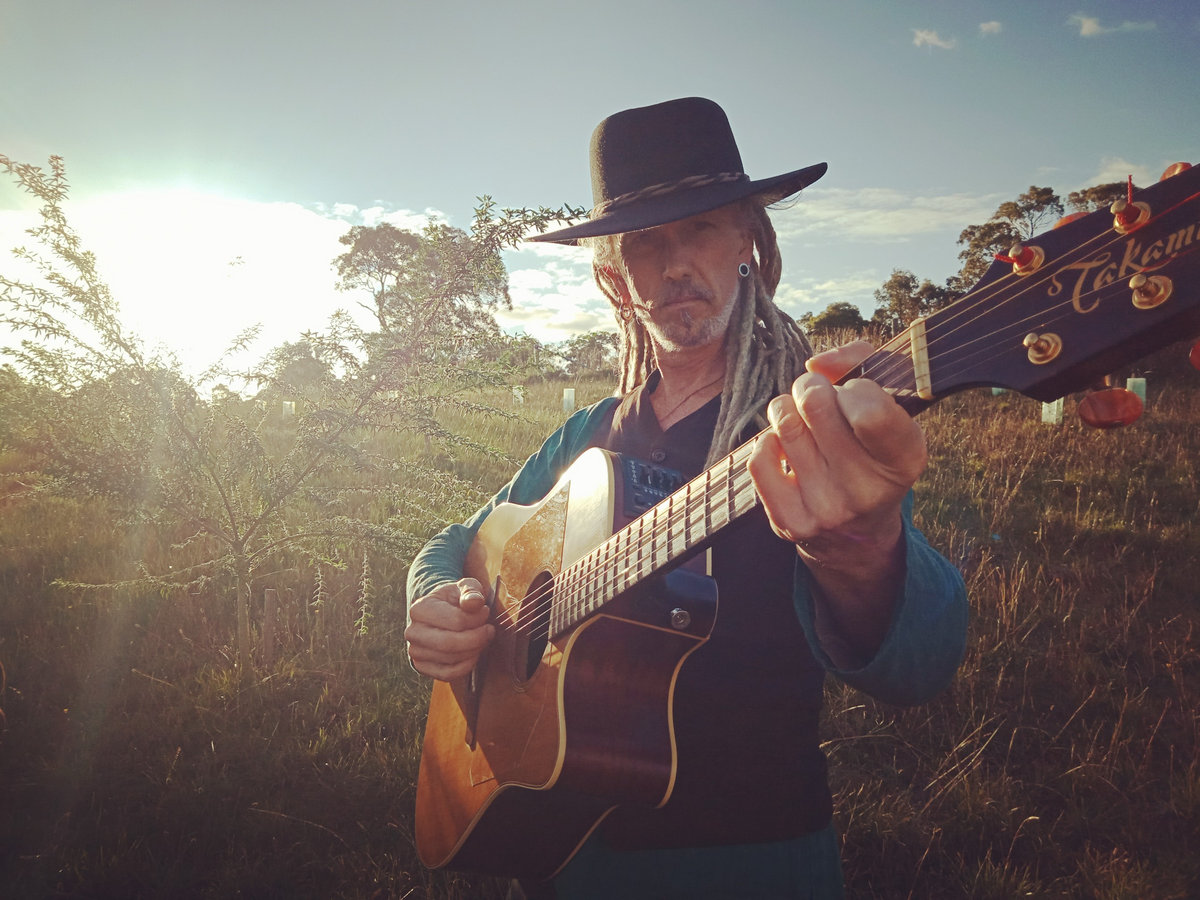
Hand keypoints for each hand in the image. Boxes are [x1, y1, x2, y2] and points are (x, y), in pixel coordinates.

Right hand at [405, 577, 494, 680]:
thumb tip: (474, 603)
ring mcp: (415, 651)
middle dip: (477, 639)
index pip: (456, 621)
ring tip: (481, 638)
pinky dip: (466, 666)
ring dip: (474, 650)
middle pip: (450, 643)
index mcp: (419, 608)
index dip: (477, 619)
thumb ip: (471, 591)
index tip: (485, 612)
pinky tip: (473, 653)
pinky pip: (447, 674)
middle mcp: (412, 631)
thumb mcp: (464, 587)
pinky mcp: (422, 667)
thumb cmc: (454, 599)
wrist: (439, 612)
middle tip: (489, 630)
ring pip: (451, 659)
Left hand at [747, 340, 926, 568]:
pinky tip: (786, 450)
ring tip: (801, 421)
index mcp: (904, 459)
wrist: (857, 534)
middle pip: (816, 403)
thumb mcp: (888, 408)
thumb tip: (815, 363)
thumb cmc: (870, 450)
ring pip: (784, 424)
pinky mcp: (791, 522)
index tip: (855, 394)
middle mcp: (867, 490)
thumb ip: (860, 364)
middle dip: (812, 388)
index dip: (854, 387)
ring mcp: (827, 509)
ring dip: (787, 410)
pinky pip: (759, 457)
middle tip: (817, 398)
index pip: (869, 409)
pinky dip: (768, 442)